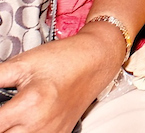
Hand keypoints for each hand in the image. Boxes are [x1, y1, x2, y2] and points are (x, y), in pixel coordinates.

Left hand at [0, 27, 124, 132]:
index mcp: (30, 104)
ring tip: (10, 118)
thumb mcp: (22, 63)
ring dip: (9, 129)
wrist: (97, 59)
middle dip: (1, 125)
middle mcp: (40, 125)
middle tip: (4, 111)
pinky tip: (20, 123)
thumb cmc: (64, 58)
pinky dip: (21, 132)